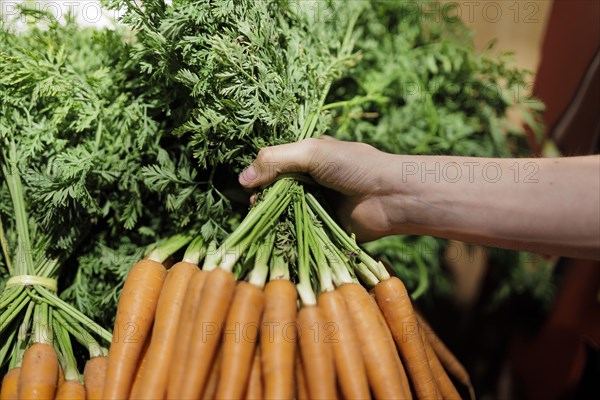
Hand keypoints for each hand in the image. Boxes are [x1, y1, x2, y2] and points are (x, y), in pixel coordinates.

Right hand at [238, 137, 403, 241]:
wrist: (389, 197)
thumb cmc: (354, 167)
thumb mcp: (312, 153)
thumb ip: (275, 160)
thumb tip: (242, 179)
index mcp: (309, 157)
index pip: (275, 164)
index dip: (260, 174)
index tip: (249, 186)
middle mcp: (311, 180)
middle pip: (276, 189)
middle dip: (264, 197)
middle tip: (257, 205)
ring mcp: (316, 203)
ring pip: (284, 210)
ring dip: (273, 215)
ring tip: (264, 219)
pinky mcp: (322, 226)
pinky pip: (297, 228)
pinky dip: (286, 231)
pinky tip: (275, 234)